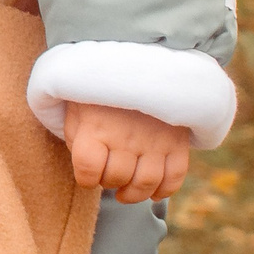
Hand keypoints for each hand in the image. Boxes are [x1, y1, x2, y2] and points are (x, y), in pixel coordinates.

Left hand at [63, 102, 191, 203]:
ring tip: (127, 190)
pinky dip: (164, 190)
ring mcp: (154, 139)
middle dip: (109, 182)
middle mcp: (125, 136)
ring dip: (134, 193)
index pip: (88, 170)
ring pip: (145, 182)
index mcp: (96, 127)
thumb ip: (77, 138)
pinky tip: (153, 191)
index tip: (88, 174)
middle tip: (109, 175)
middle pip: (117, 178)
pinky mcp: (177, 140)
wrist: (141, 61)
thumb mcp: (77, 108)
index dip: (86, 178)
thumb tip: (88, 168)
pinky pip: (175, 175)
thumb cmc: (101, 91)